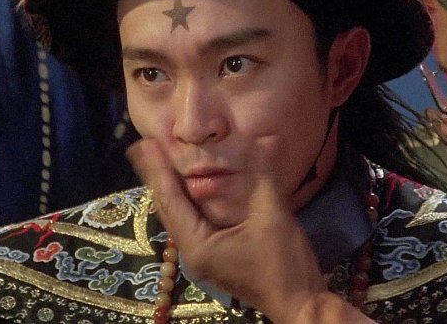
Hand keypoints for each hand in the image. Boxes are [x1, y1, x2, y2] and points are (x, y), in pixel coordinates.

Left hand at [127, 138, 374, 322]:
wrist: (300, 306)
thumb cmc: (284, 265)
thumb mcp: (273, 217)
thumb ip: (265, 178)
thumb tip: (267, 140)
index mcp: (197, 245)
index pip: (172, 200)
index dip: (160, 170)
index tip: (146, 144)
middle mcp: (192, 252)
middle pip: (169, 208)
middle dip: (158, 176)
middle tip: (146, 147)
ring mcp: (203, 256)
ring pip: (180, 216)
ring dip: (173, 188)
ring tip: (161, 161)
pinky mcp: (215, 256)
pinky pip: (194, 223)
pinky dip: (189, 201)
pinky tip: (191, 186)